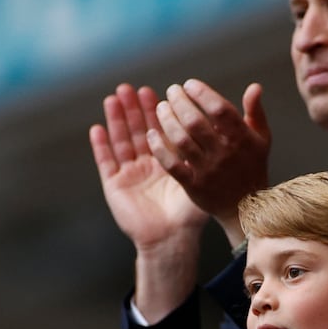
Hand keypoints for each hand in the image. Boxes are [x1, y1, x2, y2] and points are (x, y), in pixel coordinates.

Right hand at [90, 84, 208, 320]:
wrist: (171, 240)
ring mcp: (129, 173)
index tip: (165, 92)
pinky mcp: (115, 185)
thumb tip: (229, 132)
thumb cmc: (189, 214)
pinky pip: (106, 161)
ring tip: (115, 97)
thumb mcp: (203, 180)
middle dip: (137, 109)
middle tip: (135, 88)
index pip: (164, 129)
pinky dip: (101, 145)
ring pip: (122, 140)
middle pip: (140, 130)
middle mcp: (147, 164)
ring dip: (117, 119)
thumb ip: (214, 157)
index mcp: (168, 161)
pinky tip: (98, 128)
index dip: (162, 111)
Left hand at [147, 79, 271, 246]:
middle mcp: (225, 153)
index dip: (202, 93)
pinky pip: (172, 164)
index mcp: (242, 139)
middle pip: (196, 122)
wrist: (247, 207)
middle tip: (171, 91)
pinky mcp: (193, 185)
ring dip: (167, 120)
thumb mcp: (261, 139)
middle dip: (180, 102)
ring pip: (181, 140)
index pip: (220, 109)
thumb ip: (256, 112)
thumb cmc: (252, 167)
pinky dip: (159, 148)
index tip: (189, 84)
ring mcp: (208, 170)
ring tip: (161, 107)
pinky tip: (152, 134)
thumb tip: (254, 87)